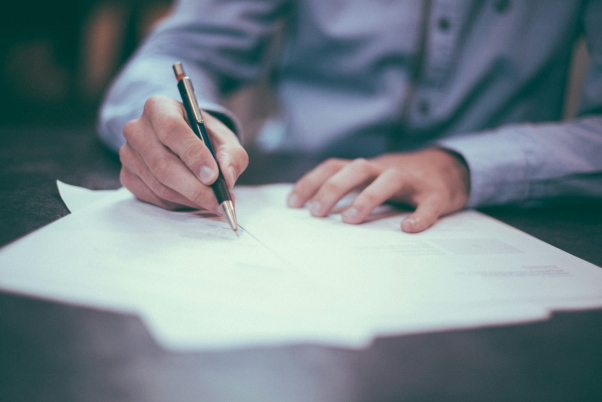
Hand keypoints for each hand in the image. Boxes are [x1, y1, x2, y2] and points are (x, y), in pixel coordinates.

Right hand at [119, 95, 247, 211]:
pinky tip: (194, 199)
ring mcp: (128, 154)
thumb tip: (227, 177)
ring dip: (190, 198)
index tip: (213, 176)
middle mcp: (137, 128)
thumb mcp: (225, 140)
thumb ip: (231, 156)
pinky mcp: (127, 176)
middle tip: (219, 201)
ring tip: (213, 202)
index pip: (171, 129)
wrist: (187, 143)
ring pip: (159, 185)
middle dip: (195, 187)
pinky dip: (178, 203)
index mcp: (159, 107)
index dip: (193, 155)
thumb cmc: (205, 138)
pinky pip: (153, 197)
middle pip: (163, 164)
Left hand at [287, 149, 469, 232]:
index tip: (292, 204)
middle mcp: (386, 169)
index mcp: (367, 168)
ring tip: (350, 220)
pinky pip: (428, 204)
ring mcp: (412, 181)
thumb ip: (348, 191)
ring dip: (367, 197)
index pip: (334, 167)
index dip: (311, 182)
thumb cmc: (401, 181)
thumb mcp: (371, 180)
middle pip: (357, 169)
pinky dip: (420, 216)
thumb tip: (312, 214)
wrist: (450, 169)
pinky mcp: (436, 194)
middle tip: (316, 213)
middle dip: (333, 188)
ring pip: (389, 180)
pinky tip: (408, 228)